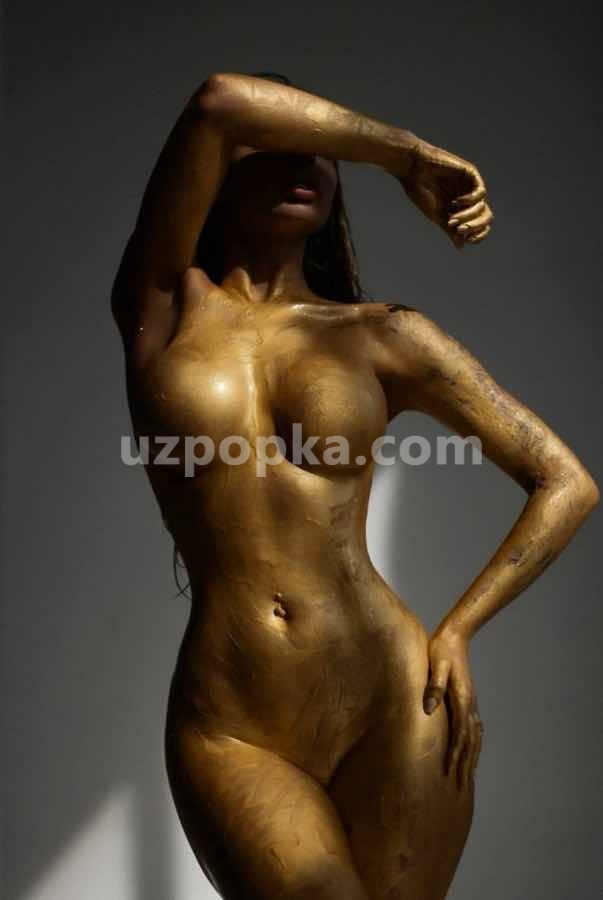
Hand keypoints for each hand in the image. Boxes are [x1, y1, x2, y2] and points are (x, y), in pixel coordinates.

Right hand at [399, 138, 493, 249]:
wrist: (413, 169)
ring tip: (452, 218)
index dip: (478, 235)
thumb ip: (450, 231)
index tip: (467, 239)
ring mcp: (470, 186)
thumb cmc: (420, 191)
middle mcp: (468, 198)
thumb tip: (462, 247)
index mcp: (460, 210)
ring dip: (468, 216)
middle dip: (476, 226)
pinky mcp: (470, 174)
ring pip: (483, 207)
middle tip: (461, 230)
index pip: (479, 225)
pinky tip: (456, 202)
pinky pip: (480, 192)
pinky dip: (470, 201)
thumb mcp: (437, 215)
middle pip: (486, 217)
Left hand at [423, 626, 483, 786]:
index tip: (451, 773)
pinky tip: (471, 750)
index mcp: (461, 698)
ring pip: (475, 736)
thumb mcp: (436, 664)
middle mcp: (469, 703)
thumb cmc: (441, 649)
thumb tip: (428, 709)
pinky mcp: (467, 699)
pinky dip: (474, 743)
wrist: (455, 635)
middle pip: (471, 741)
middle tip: (460, 787)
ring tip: (467, 777)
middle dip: (465, 764)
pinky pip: (474, 728)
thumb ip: (434, 686)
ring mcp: (470, 702)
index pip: (460, 734)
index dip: (456, 755)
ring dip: (472, 757)